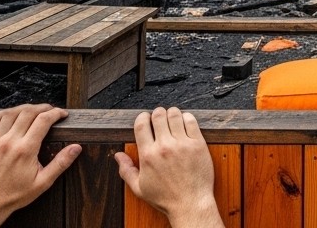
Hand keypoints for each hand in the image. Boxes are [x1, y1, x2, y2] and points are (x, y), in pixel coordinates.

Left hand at [0, 104, 81, 227]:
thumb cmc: (15, 194)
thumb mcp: (43, 182)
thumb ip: (61, 163)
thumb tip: (76, 148)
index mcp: (25, 150)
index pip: (43, 120)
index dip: (56, 113)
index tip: (62, 114)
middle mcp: (9, 142)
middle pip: (28, 112)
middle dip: (43, 108)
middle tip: (51, 110)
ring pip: (11, 113)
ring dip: (25, 108)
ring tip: (35, 111)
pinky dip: (4, 113)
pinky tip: (12, 114)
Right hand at [114, 107, 222, 227]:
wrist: (190, 203)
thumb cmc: (166, 198)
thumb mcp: (139, 188)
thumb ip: (126, 170)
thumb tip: (118, 155)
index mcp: (148, 155)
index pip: (141, 124)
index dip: (142, 117)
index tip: (145, 119)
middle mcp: (165, 147)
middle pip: (158, 115)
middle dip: (157, 113)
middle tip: (159, 119)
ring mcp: (182, 144)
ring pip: (175, 114)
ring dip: (172, 113)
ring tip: (172, 120)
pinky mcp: (198, 144)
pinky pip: (191, 121)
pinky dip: (187, 118)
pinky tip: (185, 123)